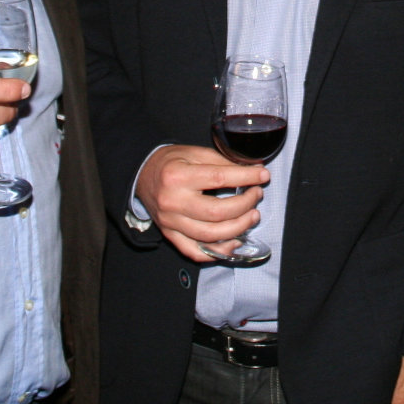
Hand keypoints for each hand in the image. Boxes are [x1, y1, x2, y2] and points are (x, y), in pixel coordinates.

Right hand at [135, 144, 269, 260]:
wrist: (141, 175)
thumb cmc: (170, 162)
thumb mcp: (194, 152)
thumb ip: (222, 162)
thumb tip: (252, 171)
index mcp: (178, 176)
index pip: (220, 178)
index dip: (246, 178)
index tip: (262, 176)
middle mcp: (173, 201)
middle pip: (218, 212)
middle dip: (245, 205)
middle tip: (256, 195)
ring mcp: (171, 222)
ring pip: (210, 235)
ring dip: (238, 228)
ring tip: (252, 216)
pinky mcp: (170, 235)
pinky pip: (196, 251)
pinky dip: (218, 251)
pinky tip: (234, 241)